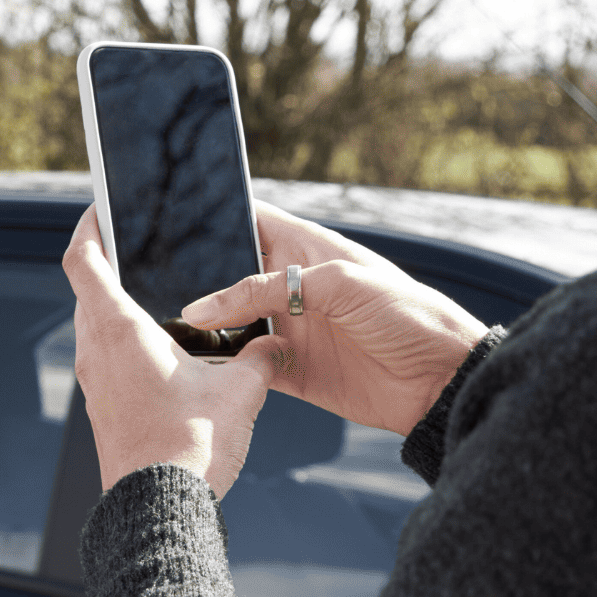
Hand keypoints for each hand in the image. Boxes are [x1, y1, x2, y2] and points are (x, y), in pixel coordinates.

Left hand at [62, 208, 277, 497]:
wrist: (159, 510)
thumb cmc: (191, 447)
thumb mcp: (240, 392)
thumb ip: (260, 357)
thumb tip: (277, 343)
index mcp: (118, 330)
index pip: (84, 259)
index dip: (87, 227)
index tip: (100, 208)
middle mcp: (94, 351)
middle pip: (87, 290)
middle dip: (110, 264)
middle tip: (139, 246)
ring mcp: (92, 382)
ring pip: (93, 327)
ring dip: (115, 307)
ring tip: (156, 297)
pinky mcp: (101, 408)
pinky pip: (103, 359)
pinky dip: (122, 342)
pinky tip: (162, 351)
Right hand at [182, 200, 489, 435]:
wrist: (442, 380)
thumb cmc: (408, 315)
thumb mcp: (340, 285)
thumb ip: (269, 289)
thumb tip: (203, 308)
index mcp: (307, 251)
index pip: (252, 222)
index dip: (216, 217)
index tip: (173, 217)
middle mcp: (292, 288)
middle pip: (229, 275)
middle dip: (196, 276)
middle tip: (154, 278)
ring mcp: (289, 330)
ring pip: (229, 323)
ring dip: (204, 325)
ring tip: (164, 322)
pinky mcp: (290, 372)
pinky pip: (244, 366)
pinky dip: (222, 365)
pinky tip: (196, 361)